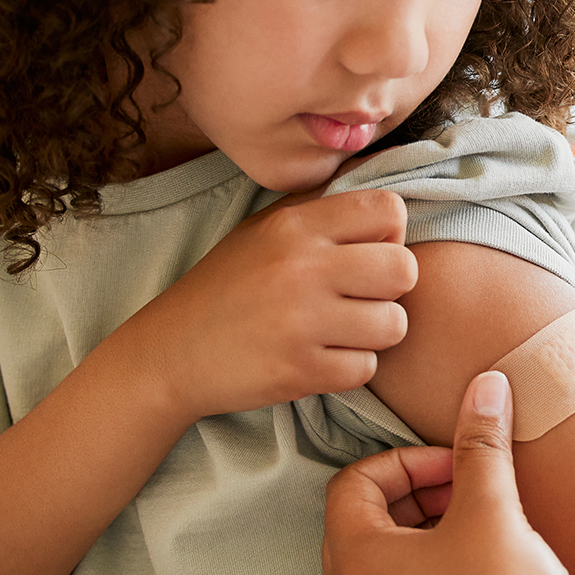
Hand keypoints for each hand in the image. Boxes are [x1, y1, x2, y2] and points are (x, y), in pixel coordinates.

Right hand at [117, 189, 416, 419]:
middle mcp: (302, 268)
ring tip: (341, 330)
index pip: (389, 210)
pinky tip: (321, 357)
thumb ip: (323, 213)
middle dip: (391, 288)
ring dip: (374, 333)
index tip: (366, 254)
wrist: (169, 353)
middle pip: (404, 269)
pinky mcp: (300, 371)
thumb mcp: (264, 230)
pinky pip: (366, 368)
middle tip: (362, 298)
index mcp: (295, 225)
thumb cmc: (227, 286)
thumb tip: (389, 203)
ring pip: (394, 324)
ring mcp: (301, 322)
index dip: (390, 234)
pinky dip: (350, 367)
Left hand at [322, 371, 571, 574]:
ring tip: (485, 518)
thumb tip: (486, 389)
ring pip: (396, 548)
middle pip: (373, 513)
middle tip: (471, 486)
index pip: (355, 481)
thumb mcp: (493, 515)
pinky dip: (443, 554)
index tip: (454, 463)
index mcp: (357, 558)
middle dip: (428, 489)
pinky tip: (488, 554)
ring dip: (438, 521)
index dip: (408, 461)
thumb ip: (482, 448)